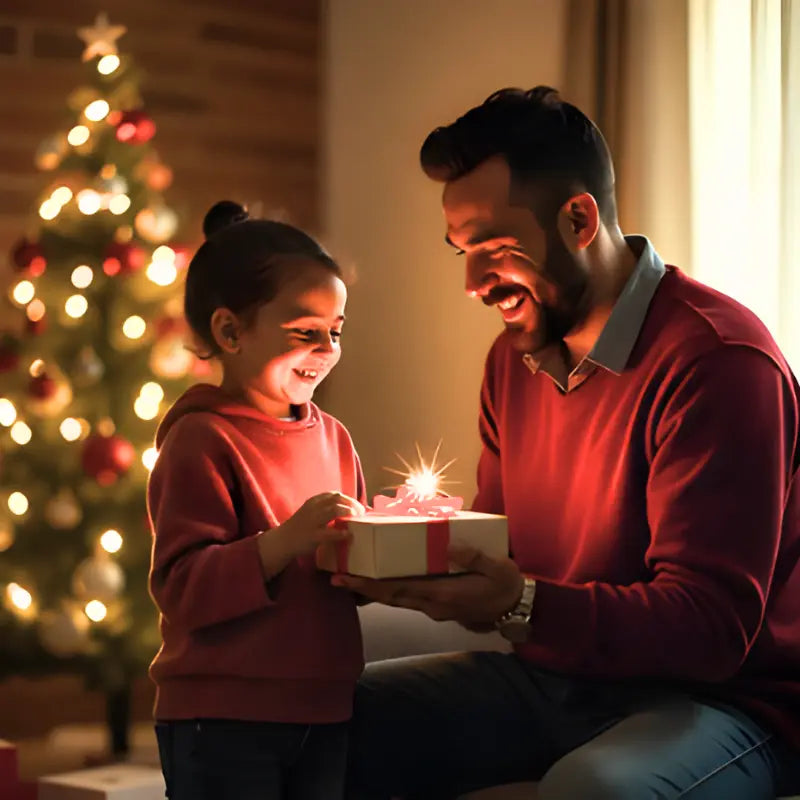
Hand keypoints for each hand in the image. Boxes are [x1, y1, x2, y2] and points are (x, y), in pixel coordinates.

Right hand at [256, 492, 363, 576]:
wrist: (283, 540)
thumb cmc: (300, 526)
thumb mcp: (311, 512)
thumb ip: (325, 508)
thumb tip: (347, 509)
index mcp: (313, 501)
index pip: (334, 495)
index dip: (348, 499)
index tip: (357, 505)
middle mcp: (313, 508)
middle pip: (337, 500)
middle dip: (352, 504)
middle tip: (361, 512)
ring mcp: (313, 521)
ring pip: (334, 510)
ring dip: (349, 513)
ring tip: (357, 519)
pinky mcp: (313, 536)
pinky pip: (331, 532)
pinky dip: (342, 533)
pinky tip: (348, 535)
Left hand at [331, 545, 523, 624]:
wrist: (516, 607)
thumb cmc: (505, 584)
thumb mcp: (496, 567)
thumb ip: (473, 556)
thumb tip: (450, 545)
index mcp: (443, 594)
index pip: (399, 589)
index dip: (371, 584)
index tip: (349, 577)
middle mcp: (433, 604)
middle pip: (390, 597)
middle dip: (362, 588)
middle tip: (337, 578)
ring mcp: (434, 607)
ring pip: (397, 599)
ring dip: (373, 591)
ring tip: (350, 579)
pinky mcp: (437, 605)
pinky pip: (408, 598)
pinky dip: (390, 591)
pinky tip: (380, 582)